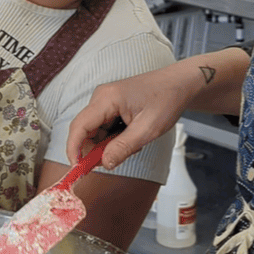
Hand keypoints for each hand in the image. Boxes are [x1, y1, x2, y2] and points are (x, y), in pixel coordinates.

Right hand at [66, 67, 195, 170]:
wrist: (179, 84)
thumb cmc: (166, 100)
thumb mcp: (147, 129)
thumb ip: (123, 147)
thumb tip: (103, 164)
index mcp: (106, 99)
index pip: (78, 127)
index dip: (73, 149)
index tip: (78, 169)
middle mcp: (100, 98)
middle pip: (85, 131)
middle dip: (96, 150)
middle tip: (115, 160)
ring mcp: (105, 101)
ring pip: (95, 132)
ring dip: (108, 145)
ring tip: (133, 143)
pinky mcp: (110, 105)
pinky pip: (104, 128)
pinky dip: (114, 138)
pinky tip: (132, 137)